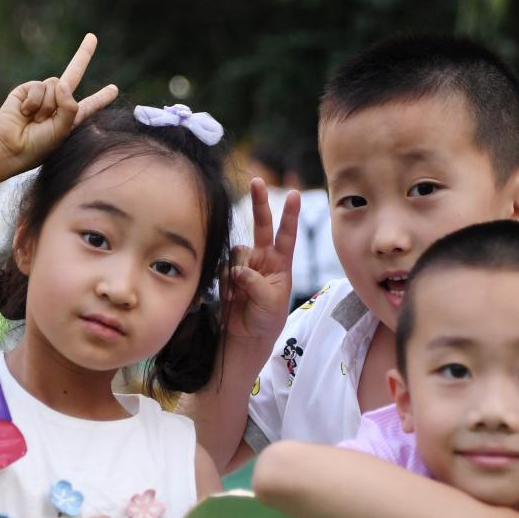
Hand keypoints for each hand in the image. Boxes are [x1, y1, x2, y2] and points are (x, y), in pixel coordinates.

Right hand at [0, 33, 117, 174]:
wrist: (11, 146)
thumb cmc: (39, 145)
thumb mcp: (63, 130)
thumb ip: (69, 107)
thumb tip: (63, 82)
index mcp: (71, 117)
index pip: (90, 105)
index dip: (101, 97)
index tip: (114, 89)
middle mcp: (58, 103)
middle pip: (73, 74)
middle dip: (83, 55)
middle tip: (92, 37)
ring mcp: (42, 95)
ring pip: (55, 84)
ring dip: (47, 105)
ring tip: (37, 121)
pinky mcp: (27, 90)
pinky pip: (39, 86)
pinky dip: (34, 101)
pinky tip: (25, 113)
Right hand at [225, 178, 299, 343]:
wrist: (249, 335)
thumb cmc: (267, 319)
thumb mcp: (270, 301)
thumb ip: (255, 281)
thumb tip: (238, 269)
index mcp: (281, 263)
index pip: (287, 235)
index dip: (289, 215)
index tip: (294, 194)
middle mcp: (263, 258)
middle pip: (261, 225)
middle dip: (259, 203)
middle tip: (257, 181)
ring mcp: (245, 264)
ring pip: (237, 252)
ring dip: (237, 271)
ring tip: (239, 294)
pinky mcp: (229, 274)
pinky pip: (224, 268)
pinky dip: (226, 282)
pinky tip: (231, 297)